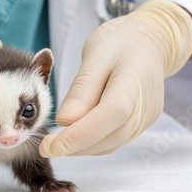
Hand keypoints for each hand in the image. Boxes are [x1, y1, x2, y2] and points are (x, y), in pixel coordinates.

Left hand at [40, 0, 191, 156]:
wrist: (147, 43)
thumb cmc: (118, 44)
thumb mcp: (94, 56)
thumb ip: (81, 90)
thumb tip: (64, 122)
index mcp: (134, 81)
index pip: (110, 115)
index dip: (80, 135)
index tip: (50, 146)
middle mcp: (145, 107)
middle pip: (110, 136)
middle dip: (75, 146)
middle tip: (45, 146)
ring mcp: (145, 119)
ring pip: (111, 144)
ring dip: (81, 148)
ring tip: (56, 141)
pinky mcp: (140, 126)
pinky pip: (113, 140)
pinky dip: (91, 143)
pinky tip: (75, 135)